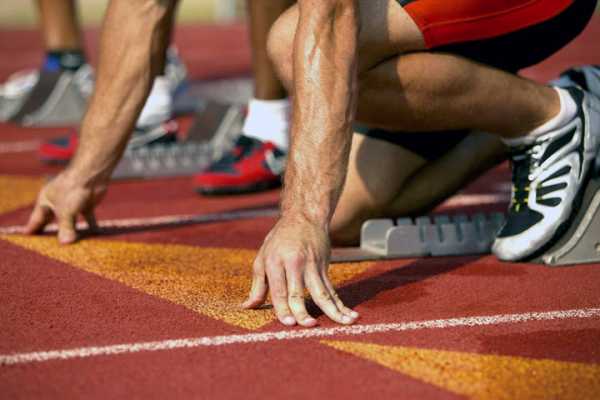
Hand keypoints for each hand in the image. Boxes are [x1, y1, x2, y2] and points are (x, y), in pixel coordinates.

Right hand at [25, 171, 106, 243]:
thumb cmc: (72, 189)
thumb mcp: (66, 212)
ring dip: (72, 231)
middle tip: (48, 246)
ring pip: (71, 220)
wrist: (91, 175)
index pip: (37, 218)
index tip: (27, 237)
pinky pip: (88, 218)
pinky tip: (93, 235)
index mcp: (46, 200)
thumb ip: (65, 228)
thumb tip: (65, 243)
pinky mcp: (86, 204)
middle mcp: (58, 202)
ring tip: (70, 245)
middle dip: (52, 231)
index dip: (32, 227)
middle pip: (53, 220)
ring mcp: (73, 203)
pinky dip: (90, 226)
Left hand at [242, 216, 358, 326]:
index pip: (279, 290)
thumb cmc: (279, 240)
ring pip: (322, 292)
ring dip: (333, 310)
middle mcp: (294, 264)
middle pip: (299, 292)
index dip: (283, 308)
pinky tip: (350, 315)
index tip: (289, 323)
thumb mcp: (263, 257)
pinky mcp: (324, 267)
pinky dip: (341, 304)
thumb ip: (257, 285)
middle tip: (308, 326)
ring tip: (343, 323)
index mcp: (275, 262)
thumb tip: (247, 307)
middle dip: (304, 311)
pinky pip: (332, 290)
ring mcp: (312, 265)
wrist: (304, 217)